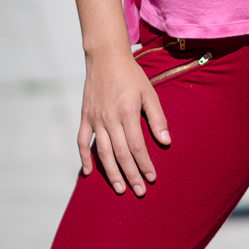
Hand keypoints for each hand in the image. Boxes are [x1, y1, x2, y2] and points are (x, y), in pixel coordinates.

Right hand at [78, 48, 170, 195]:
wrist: (106, 57)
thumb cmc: (131, 74)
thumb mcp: (149, 92)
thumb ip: (157, 117)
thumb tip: (166, 142)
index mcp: (128, 111)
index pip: (137, 146)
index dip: (144, 164)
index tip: (152, 178)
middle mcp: (110, 117)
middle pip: (120, 154)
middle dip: (131, 175)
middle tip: (139, 191)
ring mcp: (95, 118)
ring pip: (102, 152)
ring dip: (111, 173)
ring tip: (119, 189)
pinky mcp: (85, 116)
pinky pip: (82, 141)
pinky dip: (84, 158)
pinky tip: (88, 173)